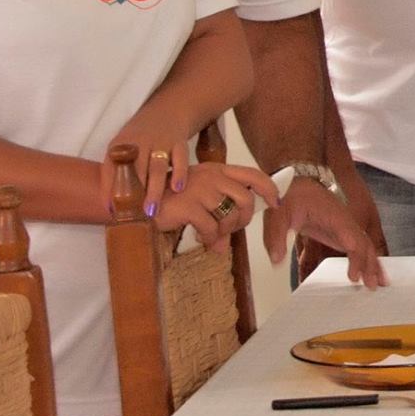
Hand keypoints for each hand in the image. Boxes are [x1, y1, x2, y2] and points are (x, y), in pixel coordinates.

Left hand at [104, 99, 195, 214]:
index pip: (110, 168)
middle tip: (134, 217)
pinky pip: (180, 158)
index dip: (109, 189)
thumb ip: (117, 171)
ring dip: (154, 190)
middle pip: (135, 171)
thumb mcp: (124, 147)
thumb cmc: (141, 138)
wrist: (169, 111)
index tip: (111, 210)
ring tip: (151, 211)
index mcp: (120, 145)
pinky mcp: (179, 141)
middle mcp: (139, 142)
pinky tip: (178, 188)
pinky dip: (179, 173)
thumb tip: (110, 206)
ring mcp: (160, 141)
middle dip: (134, 194)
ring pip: (156, 168)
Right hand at [153, 162, 279, 252]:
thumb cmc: (171, 199)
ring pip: (230, 215)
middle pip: (246, 199)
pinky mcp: (189, 205)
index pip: (253, 175)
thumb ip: (217, 213)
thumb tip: (224, 246)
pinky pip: (211, 227)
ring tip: (212, 236)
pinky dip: (209, 238)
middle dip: (243, 219)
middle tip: (231, 230)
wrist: (140, 200)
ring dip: (225, 231)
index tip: (274, 203)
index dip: (269, 189)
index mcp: (218, 170)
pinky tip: (201, 239)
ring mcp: (200, 190)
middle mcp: (212, 176)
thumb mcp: (199, 199)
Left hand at [265, 177, 386, 286]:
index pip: (352, 239)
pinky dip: (367, 258)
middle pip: (365, 244)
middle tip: (373, 286)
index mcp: (335, 216)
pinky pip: (359, 245)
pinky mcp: (341, 231)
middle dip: (371, 265)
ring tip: (379, 283)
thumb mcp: (278, 214)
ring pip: (365, 245)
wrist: (296, 182)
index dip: (356, 259)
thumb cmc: (291, 195)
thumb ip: (276, 236)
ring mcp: (345, 226)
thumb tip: (277, 261)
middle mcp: (345, 221)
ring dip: (373, 263)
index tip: (354, 277)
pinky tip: (370, 271)